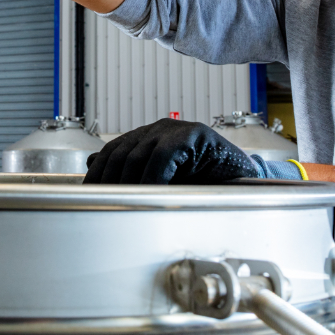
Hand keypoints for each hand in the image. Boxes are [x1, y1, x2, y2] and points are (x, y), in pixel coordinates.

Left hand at [83, 118, 302, 183]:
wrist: (248, 182)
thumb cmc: (206, 184)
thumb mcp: (165, 181)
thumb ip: (133, 173)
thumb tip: (93, 167)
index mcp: (149, 138)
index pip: (112, 152)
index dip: (97, 174)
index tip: (87, 196)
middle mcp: (159, 129)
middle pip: (120, 154)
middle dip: (107, 181)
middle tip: (100, 205)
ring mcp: (177, 129)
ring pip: (138, 155)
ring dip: (127, 184)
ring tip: (122, 205)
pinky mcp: (194, 135)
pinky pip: (163, 157)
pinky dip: (153, 179)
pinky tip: (150, 195)